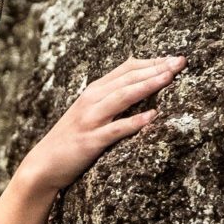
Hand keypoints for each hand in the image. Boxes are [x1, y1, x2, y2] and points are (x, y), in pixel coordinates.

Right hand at [0, 55, 183, 223]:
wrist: (42, 166)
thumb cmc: (70, 140)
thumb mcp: (88, 112)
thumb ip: (108, 97)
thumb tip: (135, 80)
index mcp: (92, 92)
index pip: (125, 69)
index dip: (151, 61)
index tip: (174, 57)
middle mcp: (91, 101)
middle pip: (127, 79)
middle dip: (156, 68)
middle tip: (181, 62)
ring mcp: (90, 121)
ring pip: (122, 97)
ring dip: (146, 85)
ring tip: (169, 78)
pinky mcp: (91, 141)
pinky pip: (116, 129)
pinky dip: (134, 122)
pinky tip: (153, 116)